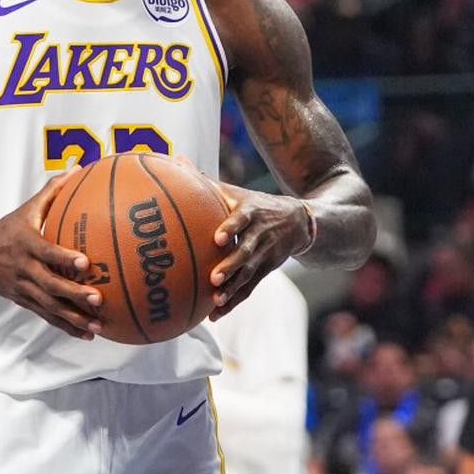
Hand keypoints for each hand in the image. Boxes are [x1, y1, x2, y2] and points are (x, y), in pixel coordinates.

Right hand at [0, 168, 104, 338]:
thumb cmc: (7, 228)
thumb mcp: (26, 209)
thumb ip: (53, 191)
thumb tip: (78, 168)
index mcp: (27, 245)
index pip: (47, 252)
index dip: (64, 259)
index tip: (85, 263)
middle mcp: (25, 269)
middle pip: (50, 285)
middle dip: (74, 295)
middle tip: (98, 299)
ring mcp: (23, 289)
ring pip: (49, 307)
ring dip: (73, 318)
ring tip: (97, 326)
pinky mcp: (23, 301)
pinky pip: (46, 316)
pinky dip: (66, 327)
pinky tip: (87, 334)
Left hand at [207, 181, 310, 320]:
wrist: (297, 221)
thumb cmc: (253, 204)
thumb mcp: (235, 192)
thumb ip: (205, 181)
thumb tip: (176, 159)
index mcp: (250, 212)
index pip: (241, 220)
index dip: (231, 228)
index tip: (218, 238)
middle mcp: (259, 235)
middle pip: (246, 252)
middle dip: (231, 266)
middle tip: (214, 277)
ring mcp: (264, 255)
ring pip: (248, 274)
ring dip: (233, 288)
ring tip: (216, 300)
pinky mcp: (265, 271)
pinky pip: (249, 288)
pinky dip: (234, 301)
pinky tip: (215, 314)